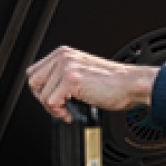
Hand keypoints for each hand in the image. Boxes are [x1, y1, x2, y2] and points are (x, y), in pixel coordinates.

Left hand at [23, 46, 157, 119]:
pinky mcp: (71, 80)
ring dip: (53, 108)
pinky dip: (60, 112)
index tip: (53, 99)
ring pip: (41, 94)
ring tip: (68, 110)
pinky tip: (73, 112)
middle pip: (33, 81)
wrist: (131, 84)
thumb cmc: (113, 83)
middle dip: (44, 98)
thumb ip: (63, 76)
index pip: (35, 71)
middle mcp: (63, 57)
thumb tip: (46, 92)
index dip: (41, 89)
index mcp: (64, 53)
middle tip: (59, 106)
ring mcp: (66, 67)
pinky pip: (51, 102)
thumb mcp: (82, 72)